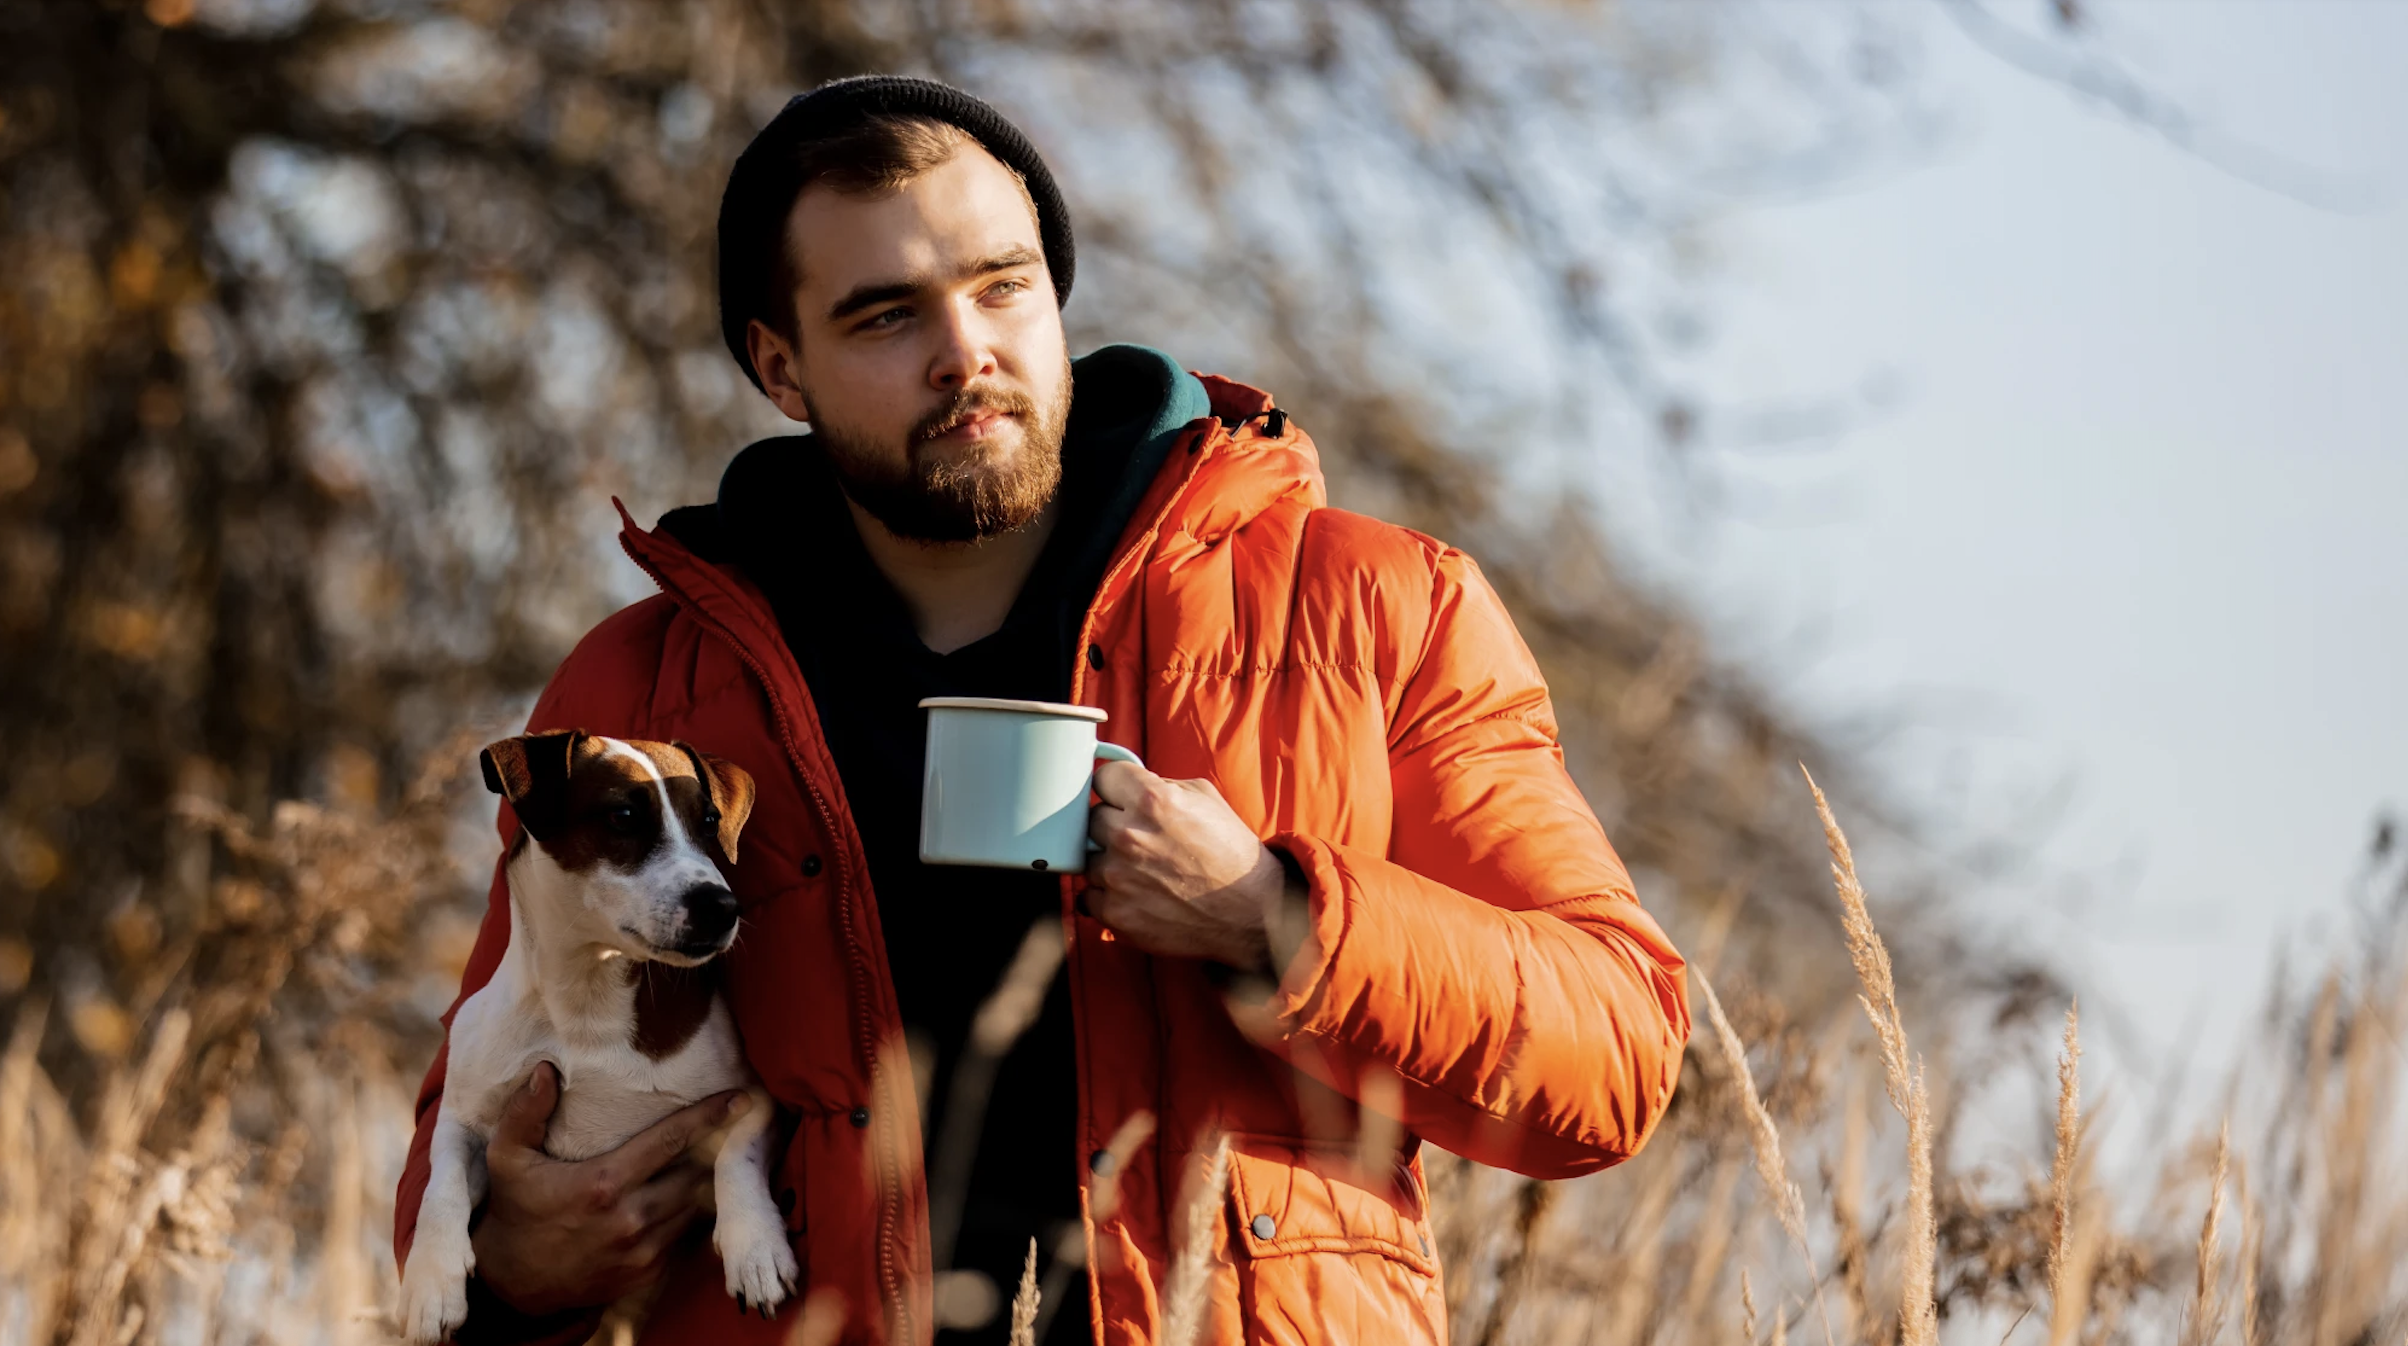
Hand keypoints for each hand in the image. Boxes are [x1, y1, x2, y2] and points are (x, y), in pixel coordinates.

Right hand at [468, 1063, 748, 1316]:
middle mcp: (631, 1218)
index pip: (671, 1141)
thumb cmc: (514, 1212)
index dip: (709, 1116)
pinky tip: (688, 1197)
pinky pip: (686, 1237)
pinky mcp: (648, 1274)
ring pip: (696, 1206)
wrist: (513, 1284)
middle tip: (729, 1128)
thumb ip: (526, 1113)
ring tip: (713, 1159)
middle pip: (696, 1173)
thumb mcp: (508, 1159)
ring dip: (705, 1183)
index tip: (740, 1098)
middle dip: (713, 1150)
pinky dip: (690, 1215)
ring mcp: (643, 1250)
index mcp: (604, 1184)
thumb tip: (547, 1069)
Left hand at [1083, 759, 1304, 971]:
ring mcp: (1118, 878)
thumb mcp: (1205, 797)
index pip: (1103, 778)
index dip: (1116, 788)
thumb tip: (1129, 784)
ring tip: (1142, 870)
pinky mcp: (1116, 913)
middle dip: (1113, 824)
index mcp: (1152, 801)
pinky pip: (1089, 896)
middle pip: (1092, 818)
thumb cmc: (1230, 852)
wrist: (1251, 910)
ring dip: (1108, 862)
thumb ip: (1160, 785)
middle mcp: (1129, 836)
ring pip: (1088, 859)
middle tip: (1140, 838)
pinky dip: (1107, 896)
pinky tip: (1135, 893)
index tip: (1121, 798)